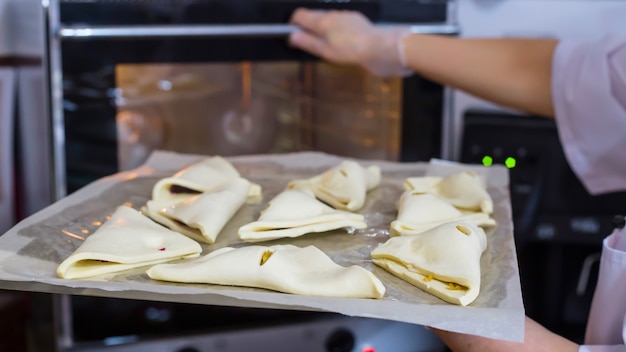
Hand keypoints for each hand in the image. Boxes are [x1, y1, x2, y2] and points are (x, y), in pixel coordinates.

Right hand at [289, 8, 412, 76]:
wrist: (379, 47)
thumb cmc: (350, 50)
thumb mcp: (325, 51)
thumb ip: (308, 42)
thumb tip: (292, 35)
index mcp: (322, 20)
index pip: (300, 14)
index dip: (293, 23)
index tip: (292, 34)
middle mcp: (333, 14)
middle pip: (314, 16)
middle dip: (307, 27)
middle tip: (308, 43)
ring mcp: (345, 15)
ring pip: (328, 19)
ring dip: (323, 29)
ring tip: (326, 45)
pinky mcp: (356, 20)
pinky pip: (340, 22)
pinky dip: (336, 30)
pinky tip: (341, 42)